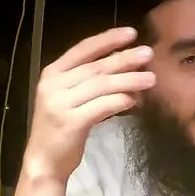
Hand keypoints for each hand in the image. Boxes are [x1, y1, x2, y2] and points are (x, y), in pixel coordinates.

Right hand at [24, 27, 154, 180]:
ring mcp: (60, 103)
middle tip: (148, 54)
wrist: (43, 162)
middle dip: (124, 58)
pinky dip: (121, 100)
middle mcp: (54, 85)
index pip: (83, 49)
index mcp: (52, 74)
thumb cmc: (61, 129)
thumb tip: (126, 68)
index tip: (131, 33)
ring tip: (151, 79)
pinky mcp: (70, 122)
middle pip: (96, 67)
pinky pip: (102, 106)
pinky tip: (135, 100)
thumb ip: (89, 82)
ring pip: (102, 85)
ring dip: (129, 80)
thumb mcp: (69, 99)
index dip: (107, 40)